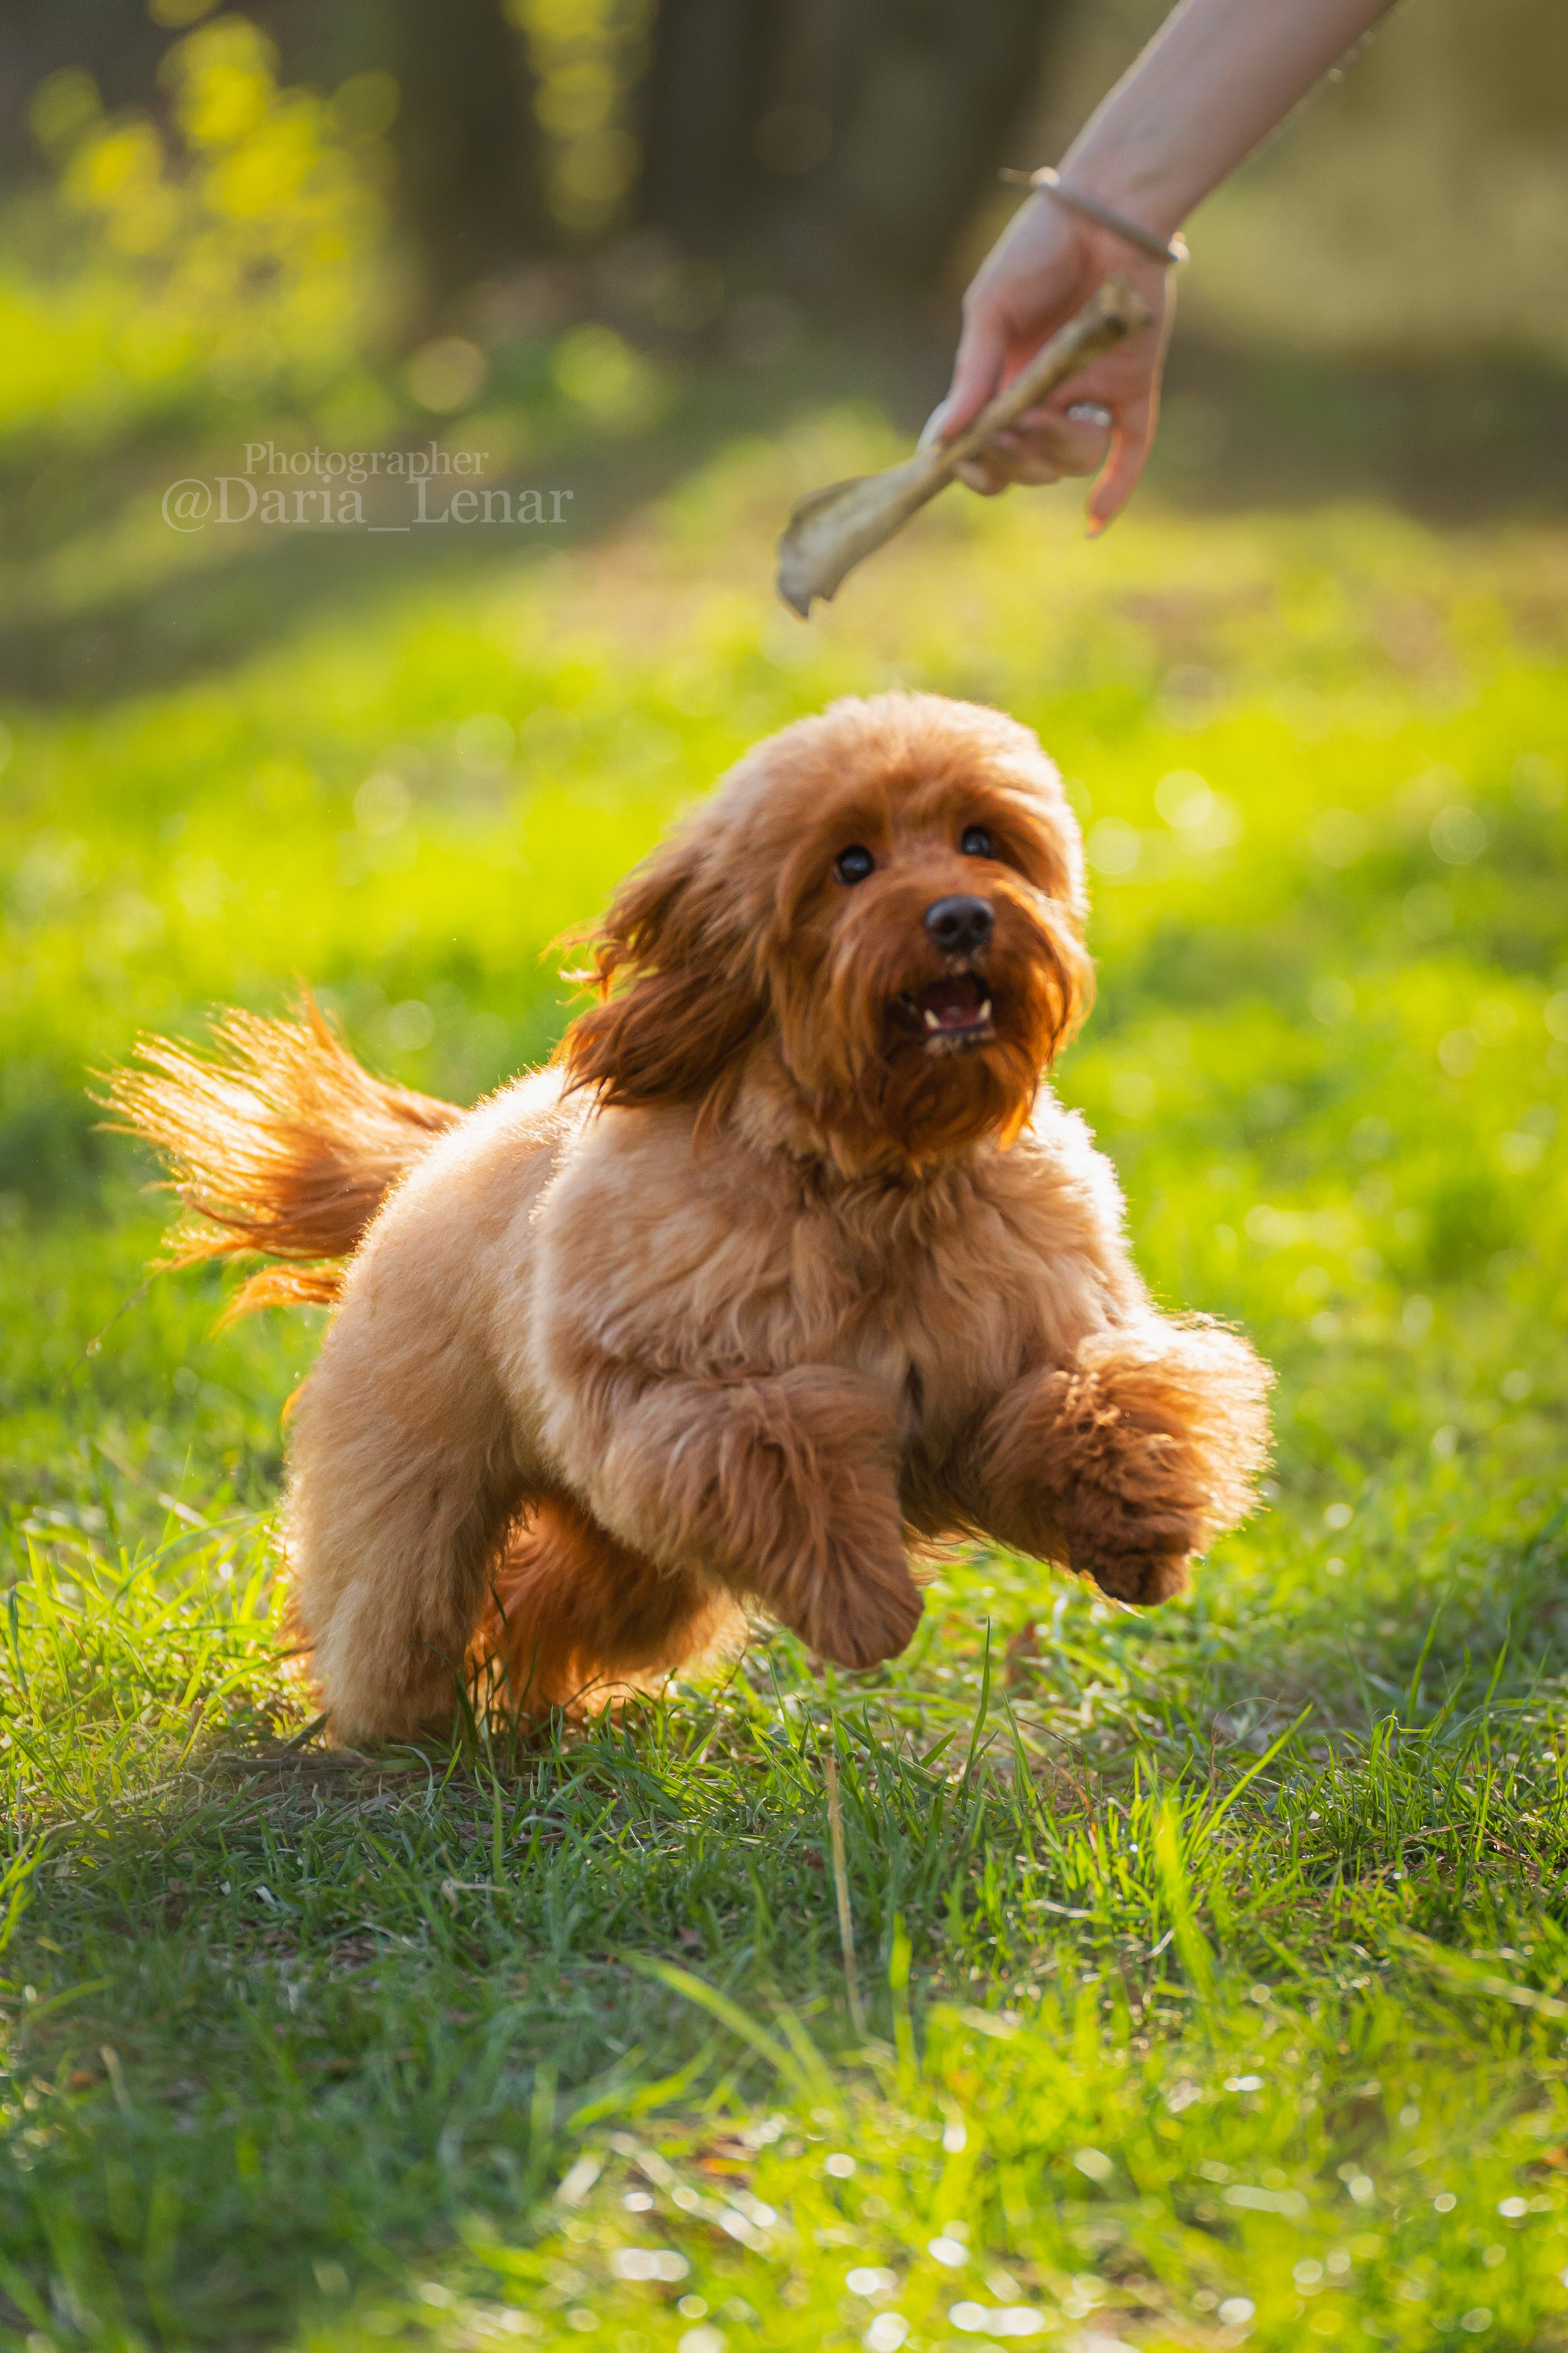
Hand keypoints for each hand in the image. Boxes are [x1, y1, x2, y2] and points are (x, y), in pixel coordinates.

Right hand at [927, 191, 1175, 533]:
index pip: (982, 450)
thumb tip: (943, 441)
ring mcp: (1088, 398)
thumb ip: (972, 373)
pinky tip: (1094, 525)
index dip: (972, 468)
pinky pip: (1129, 451)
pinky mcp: (1131, 388)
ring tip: (1052, 416)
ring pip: (1071, 461)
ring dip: (1056, 452)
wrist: (1105, 211)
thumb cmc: (1037, 248)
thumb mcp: (991, 309)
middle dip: (1016, 458)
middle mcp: (1043, 399)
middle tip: (1013, 426)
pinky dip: (1115, 489)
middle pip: (1026, 466)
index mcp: (1001, 382)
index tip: (964, 464)